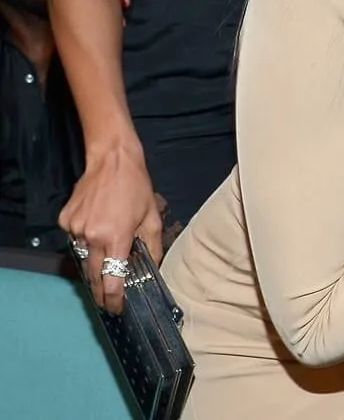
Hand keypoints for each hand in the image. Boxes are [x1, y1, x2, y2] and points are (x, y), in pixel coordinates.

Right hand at [59, 141, 162, 313]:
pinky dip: (85, 240)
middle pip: (94, 275)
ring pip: (83, 256)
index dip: (114, 299)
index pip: (112, 280)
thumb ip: (152, 245)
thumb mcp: (152, 216)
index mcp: (116, 238)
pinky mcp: (65, 221)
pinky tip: (97, 225)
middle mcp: (92, 237)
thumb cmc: (136, 187)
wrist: (111, 160)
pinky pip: (75, 239)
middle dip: (101, 290)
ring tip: (105, 255)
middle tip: (109, 299)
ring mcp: (75, 229)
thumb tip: (153, 268)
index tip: (116, 309)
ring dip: (94, 260)